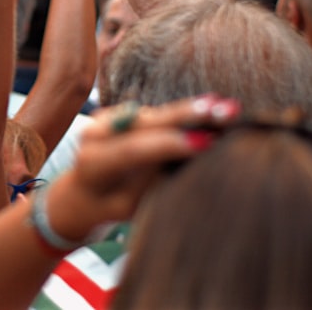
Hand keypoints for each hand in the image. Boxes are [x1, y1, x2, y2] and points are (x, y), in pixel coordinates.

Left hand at [44, 96, 240, 241]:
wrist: (84, 193)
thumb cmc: (111, 205)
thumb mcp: (130, 203)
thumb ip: (152, 179)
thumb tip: (193, 158)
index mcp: (93, 162)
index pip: (134, 149)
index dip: (170, 144)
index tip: (206, 142)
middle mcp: (94, 133)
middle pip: (145, 122)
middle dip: (186, 116)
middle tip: (221, 110)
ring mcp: (104, 119)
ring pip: (154, 115)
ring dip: (191, 112)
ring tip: (226, 108)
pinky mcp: (118, 113)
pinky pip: (155, 114)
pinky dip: (183, 114)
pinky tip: (212, 106)